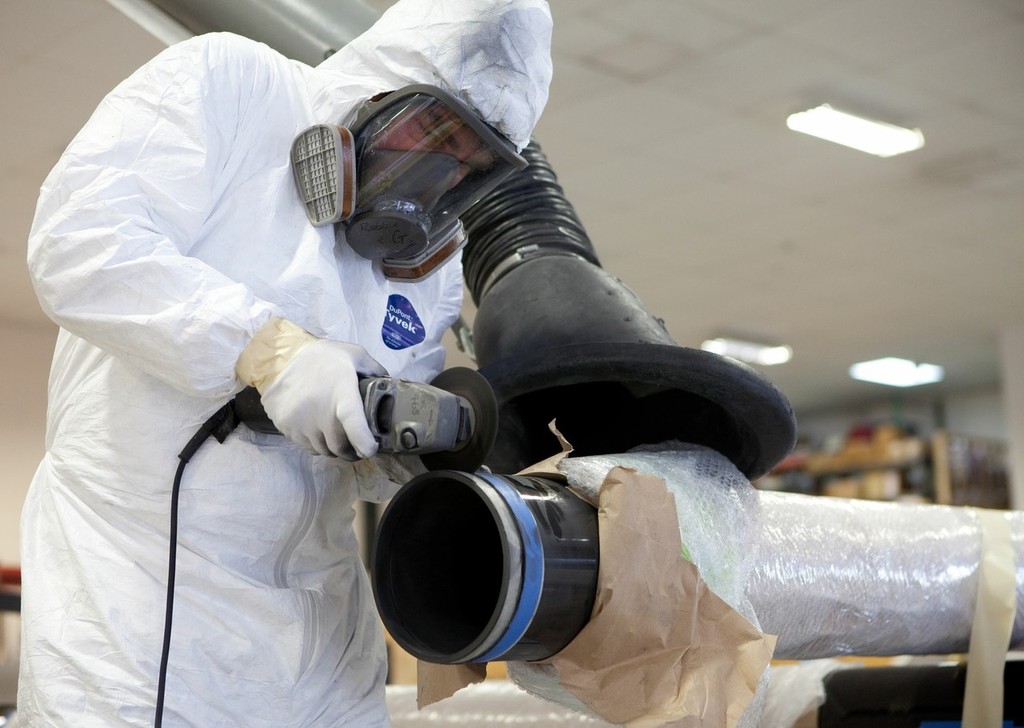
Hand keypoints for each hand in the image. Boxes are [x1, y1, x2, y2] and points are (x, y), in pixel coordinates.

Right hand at [260, 339, 386, 457]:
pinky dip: (315, 443)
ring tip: (336, 436)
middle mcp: (319, 409)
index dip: (364, 442)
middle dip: (351, 451)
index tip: (371, 450)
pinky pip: (305, 445)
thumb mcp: (355, 355)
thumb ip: (375, 372)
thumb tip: (392, 390)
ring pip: (322, 449)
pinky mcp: (284, 425)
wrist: (283, 356)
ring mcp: (299, 420)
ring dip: (332, 448)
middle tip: (356, 447)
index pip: (354, 424)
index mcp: (341, 391)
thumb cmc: (326, 358)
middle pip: (339, 446)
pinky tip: (318, 429)